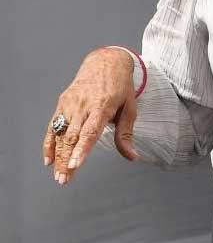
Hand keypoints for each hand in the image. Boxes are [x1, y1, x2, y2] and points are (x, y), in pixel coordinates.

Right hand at [43, 47, 138, 184]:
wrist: (106, 62)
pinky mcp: (63, 102)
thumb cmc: (121, 87)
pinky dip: (49, 144)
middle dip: (66, 160)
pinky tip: (48, 160)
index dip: (82, 149)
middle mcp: (84, 105)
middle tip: (64, 180)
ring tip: (59, 176)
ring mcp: (71, 103)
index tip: (75, 165)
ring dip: (58, 156)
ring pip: (61, 134)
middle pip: (73, 137)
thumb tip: (133, 157)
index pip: (90, 131)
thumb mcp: (130, 108)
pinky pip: (53, 126)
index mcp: (103, 105)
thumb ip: (126, 134)